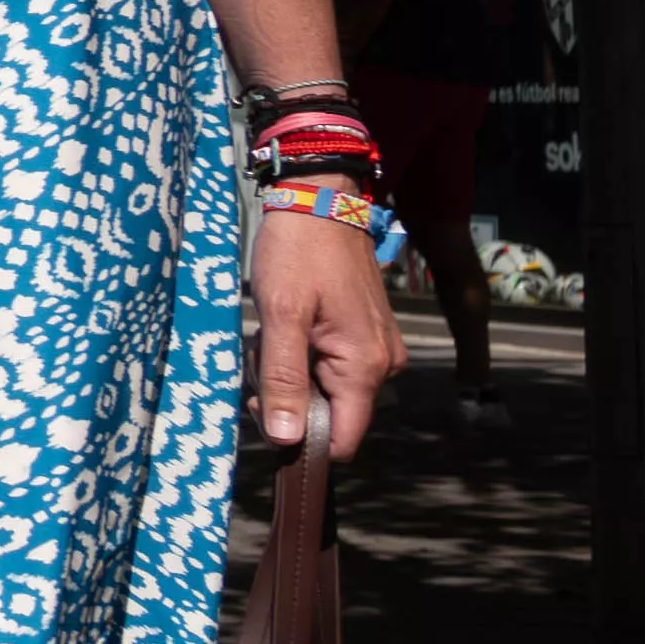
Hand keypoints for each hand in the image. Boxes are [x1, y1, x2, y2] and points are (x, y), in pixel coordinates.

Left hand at [250, 200, 400, 458]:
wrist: (319, 203)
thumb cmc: (298, 253)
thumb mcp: (280, 315)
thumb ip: (284, 378)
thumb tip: (286, 438)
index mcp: (366, 367)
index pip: (342, 441)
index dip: (300, 437)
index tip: (263, 404)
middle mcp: (382, 366)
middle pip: (328, 416)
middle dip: (285, 393)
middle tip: (262, 351)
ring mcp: (376, 351)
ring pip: (322, 390)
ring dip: (288, 370)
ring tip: (273, 330)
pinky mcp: (365, 337)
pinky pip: (328, 367)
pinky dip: (299, 354)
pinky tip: (285, 324)